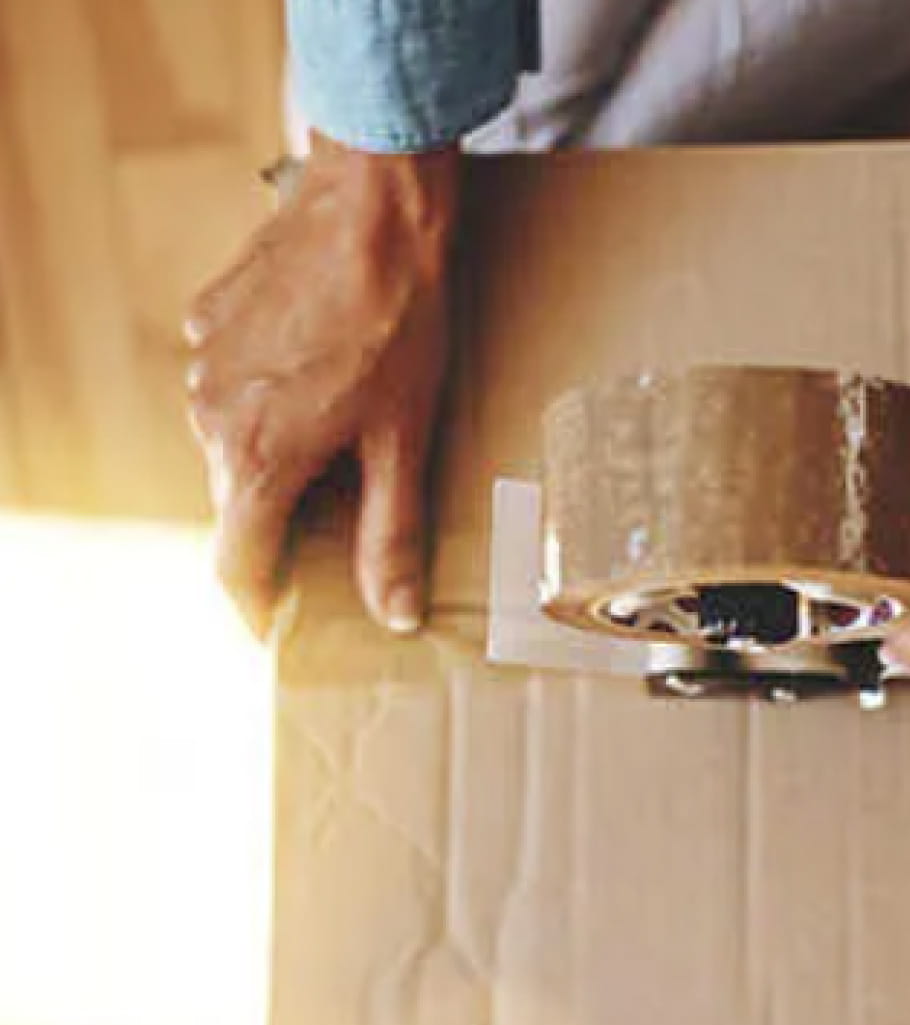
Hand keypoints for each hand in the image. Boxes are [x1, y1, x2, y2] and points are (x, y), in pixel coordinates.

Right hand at [183, 133, 458, 636]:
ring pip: (230, 440)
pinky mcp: (207, 318)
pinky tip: (321, 373)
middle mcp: (208, 416)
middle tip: (335, 533)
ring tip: (341, 439)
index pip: (237, 566)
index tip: (279, 627)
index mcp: (253, 459)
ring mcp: (201, 363)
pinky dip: (267, 394)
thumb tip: (395, 613)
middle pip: (236, 503)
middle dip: (280, 527)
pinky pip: (230, 381)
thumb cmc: (399, 325)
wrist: (375, 211)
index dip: (259, 606)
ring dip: (274, 454)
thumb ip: (392, 533)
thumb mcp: (406, 439)